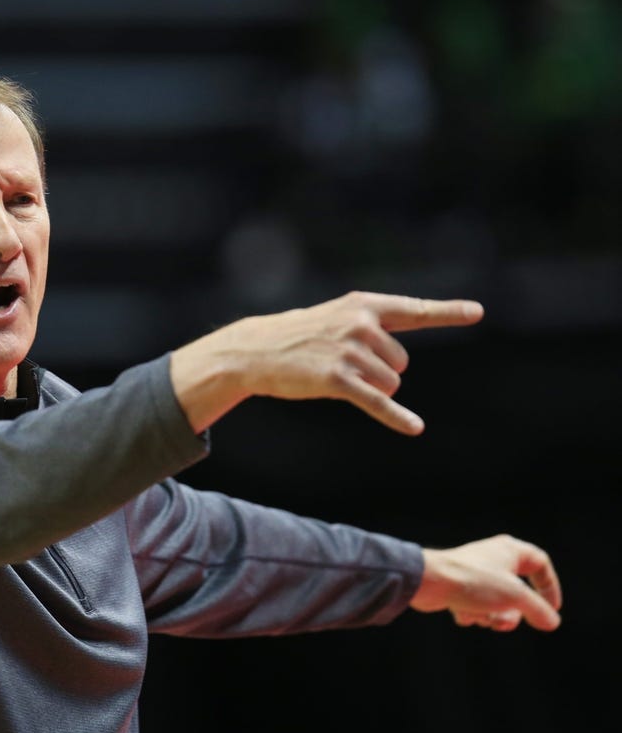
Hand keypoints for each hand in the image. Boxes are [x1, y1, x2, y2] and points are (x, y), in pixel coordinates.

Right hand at [171, 291, 483, 433]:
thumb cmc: (298, 336)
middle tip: (339, 363)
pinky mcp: (338, 379)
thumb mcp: (335, 318)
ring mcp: (349, 351)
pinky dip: (396, 416)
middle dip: (379, 370)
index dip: (448, 312)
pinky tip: (415, 427)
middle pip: (401, 362)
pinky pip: (377, 401)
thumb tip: (399, 366)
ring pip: (390, 383)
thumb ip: (371, 328)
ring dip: (369, 387)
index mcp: (364, 305)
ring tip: (333, 374)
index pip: (414, 310)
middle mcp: (360, 324)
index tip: (478, 312)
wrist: (255, 350)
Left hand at [409, 534, 562, 631]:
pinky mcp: (458, 587)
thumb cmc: (474, 581)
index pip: (540, 564)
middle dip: (513, 613)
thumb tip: (552, 622)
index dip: (549, 587)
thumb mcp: (515, 596)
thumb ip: (538, 610)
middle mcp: (493, 559)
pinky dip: (471, 614)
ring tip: (481, 616)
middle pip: (517, 592)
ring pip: (496, 604)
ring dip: (491, 616)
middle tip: (505, 622)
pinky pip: (475, 607)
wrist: (428, 582)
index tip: (552, 609)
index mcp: (509, 551)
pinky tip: (460, 612)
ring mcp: (475, 573)